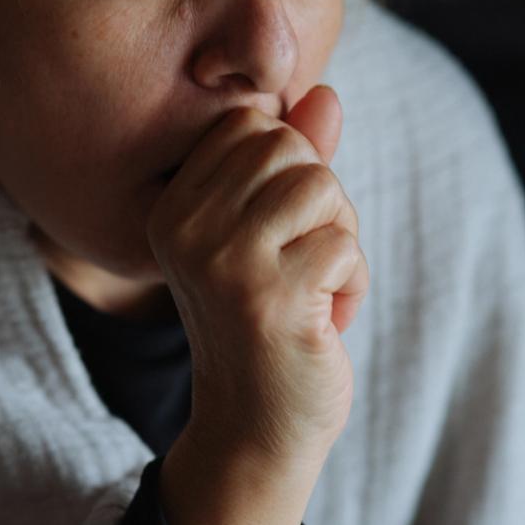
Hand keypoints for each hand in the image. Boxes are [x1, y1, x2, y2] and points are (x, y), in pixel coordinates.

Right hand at [146, 85, 367, 524]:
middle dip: (322, 202)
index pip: (253, 124)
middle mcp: (183, 226)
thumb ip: (294, 165)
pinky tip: (321, 322)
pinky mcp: (266, 296)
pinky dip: (352, 282)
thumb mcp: (276, 236)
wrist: (258, 430)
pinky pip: (344, 243)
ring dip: (340, 241)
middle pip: (289, 146)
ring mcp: (220, 261)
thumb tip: (324, 94)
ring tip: (312, 291)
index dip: (291, 172)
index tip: (278, 237)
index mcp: (173, 205)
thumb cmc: (272, 325)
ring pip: (321, 186)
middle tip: (303, 266)